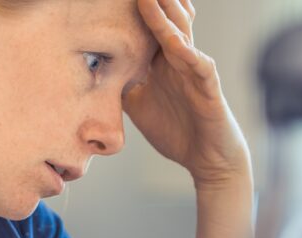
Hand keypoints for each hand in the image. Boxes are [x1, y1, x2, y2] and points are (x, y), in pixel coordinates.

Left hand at [123, 0, 250, 185]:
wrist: (205, 158)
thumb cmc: (174, 128)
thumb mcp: (137, 104)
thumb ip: (120, 85)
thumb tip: (92, 75)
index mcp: (161, 62)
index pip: (147, 29)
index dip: (135, 11)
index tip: (115, 0)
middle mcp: (178, 60)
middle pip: (165, 23)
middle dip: (152, 2)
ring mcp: (195, 72)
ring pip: (181, 37)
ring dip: (166, 17)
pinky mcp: (209, 90)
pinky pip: (200, 68)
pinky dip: (188, 53)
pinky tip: (174, 41)